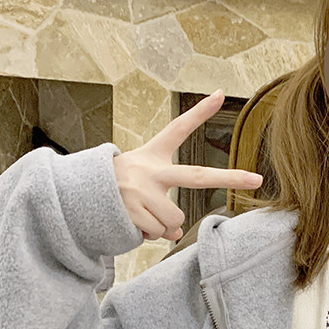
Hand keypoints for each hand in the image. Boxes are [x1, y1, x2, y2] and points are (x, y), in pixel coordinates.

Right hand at [113, 90, 263, 241]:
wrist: (71, 196)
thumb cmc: (112, 188)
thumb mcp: (138, 182)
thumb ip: (163, 205)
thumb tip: (176, 234)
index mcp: (152, 156)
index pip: (178, 129)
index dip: (200, 112)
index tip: (221, 93)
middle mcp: (149, 170)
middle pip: (197, 176)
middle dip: (231, 178)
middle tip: (256, 179)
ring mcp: (140, 191)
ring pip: (173, 221)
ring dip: (161, 228)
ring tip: (139, 215)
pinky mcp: (130, 211)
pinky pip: (156, 234)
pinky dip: (147, 235)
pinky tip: (129, 222)